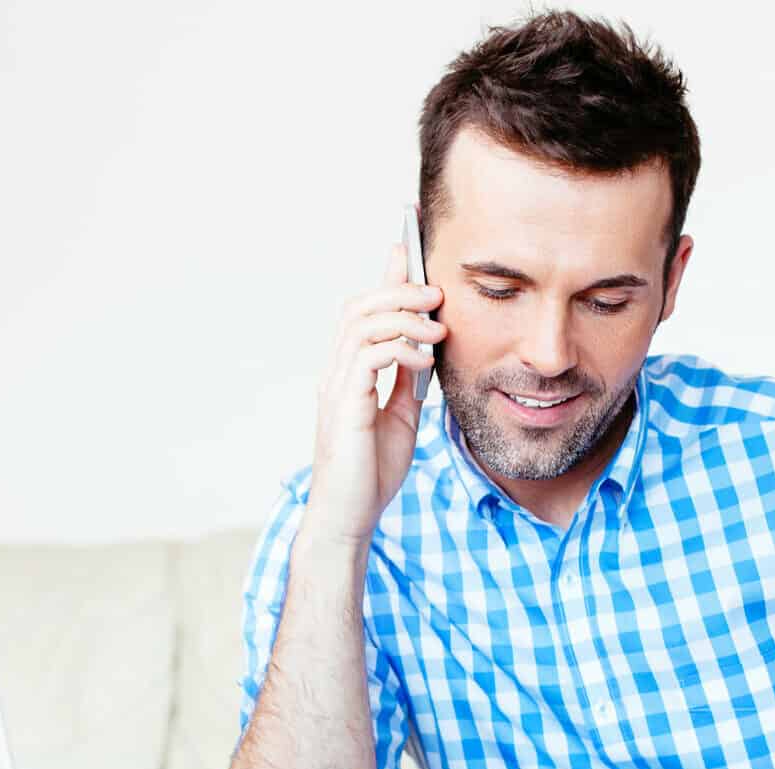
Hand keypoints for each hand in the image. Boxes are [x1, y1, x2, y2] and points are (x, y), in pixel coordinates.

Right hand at [302, 242, 445, 548]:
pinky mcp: (345, 407)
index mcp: (349, 372)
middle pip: (359, 306)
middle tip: (436, 293)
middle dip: (398, 289)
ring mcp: (337, 388)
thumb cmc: (371, 472)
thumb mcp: (401, 417)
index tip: (409, 246)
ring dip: (403, 316)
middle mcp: (336, 373)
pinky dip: (400, 350)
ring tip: (437, 327)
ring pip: (361, 325)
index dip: (386, 276)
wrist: (350, 516)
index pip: (364, 310)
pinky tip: (426, 360)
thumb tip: (424, 348)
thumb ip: (407, 381)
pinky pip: (368, 359)